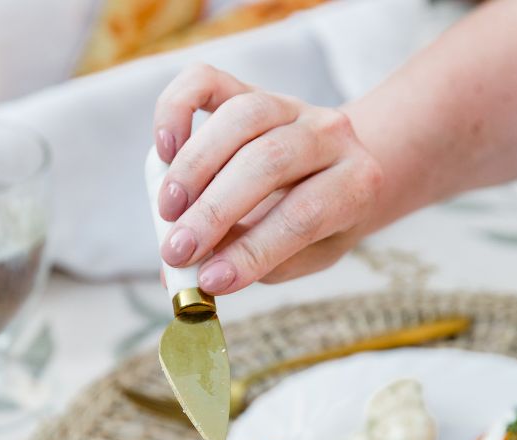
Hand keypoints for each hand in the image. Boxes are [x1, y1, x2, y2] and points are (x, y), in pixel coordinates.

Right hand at [153, 64, 382, 293]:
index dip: (253, 251)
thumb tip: (185, 278)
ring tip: (167, 212)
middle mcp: (329, 135)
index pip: (304, 216)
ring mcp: (288, 105)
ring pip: (240, 118)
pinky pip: (206, 81)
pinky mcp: (248, 88)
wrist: (334, 173)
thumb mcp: (302, 256)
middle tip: (176, 252)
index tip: (209, 282)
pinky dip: (176, 110)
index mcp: (354, 184)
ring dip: (194, 168)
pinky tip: (162, 151)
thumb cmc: (316, 225)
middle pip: (268, 161)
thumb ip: (254, 266)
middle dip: (215, 211)